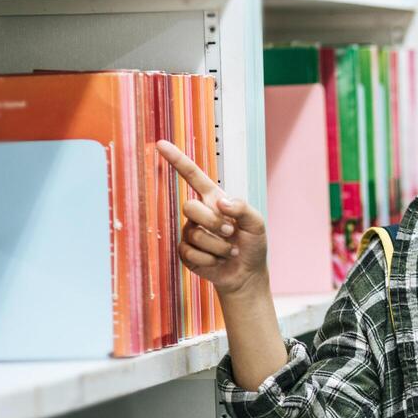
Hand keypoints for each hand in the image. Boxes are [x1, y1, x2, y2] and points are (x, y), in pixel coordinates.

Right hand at [158, 140, 268, 297]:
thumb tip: (220, 203)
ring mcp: (190, 232)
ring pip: (194, 233)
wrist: (247, 273)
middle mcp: (199, 213)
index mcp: (213, 199)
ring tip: (230, 251)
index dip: (177, 160)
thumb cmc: (252, 244)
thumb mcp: (256, 223)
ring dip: (218, 246)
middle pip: (189, 207)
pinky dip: (210, 260)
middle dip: (213, 222)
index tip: (161, 144)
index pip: (192, 176)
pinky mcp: (186, 252)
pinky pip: (190, 252)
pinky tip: (218, 262)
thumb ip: (242, 208)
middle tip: (230, 233)